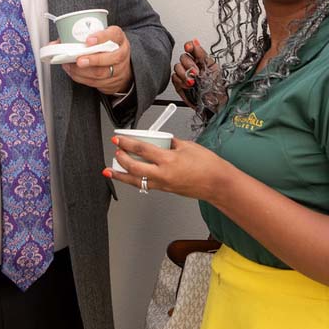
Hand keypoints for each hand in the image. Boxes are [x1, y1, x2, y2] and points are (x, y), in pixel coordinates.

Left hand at [63, 26, 132, 95]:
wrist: (119, 66)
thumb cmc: (105, 48)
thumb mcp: (98, 38)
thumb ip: (77, 37)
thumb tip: (54, 44)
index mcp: (118, 38)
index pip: (114, 34)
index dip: (101, 37)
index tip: (88, 40)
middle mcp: (121, 52)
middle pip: (111, 57)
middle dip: (93, 59)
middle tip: (79, 60)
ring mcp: (119, 68)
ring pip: (103, 72)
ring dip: (85, 71)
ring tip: (73, 67)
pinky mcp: (112, 81)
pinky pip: (97, 82)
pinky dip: (82, 78)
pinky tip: (74, 72)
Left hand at [104, 132, 226, 202]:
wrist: (218, 184)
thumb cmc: (208, 165)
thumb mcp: (187, 146)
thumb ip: (171, 143)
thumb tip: (161, 140)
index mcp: (168, 160)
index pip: (141, 149)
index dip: (127, 143)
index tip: (118, 139)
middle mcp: (163, 174)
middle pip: (134, 167)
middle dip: (121, 159)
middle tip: (115, 150)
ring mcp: (163, 184)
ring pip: (136, 181)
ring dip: (121, 176)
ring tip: (110, 171)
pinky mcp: (166, 190)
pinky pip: (145, 185)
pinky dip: (135, 181)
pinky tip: (130, 177)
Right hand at [171, 38, 213, 106]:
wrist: (214, 104)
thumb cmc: (217, 88)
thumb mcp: (213, 68)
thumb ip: (202, 55)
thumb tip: (195, 41)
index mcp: (201, 60)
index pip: (191, 48)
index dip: (189, 46)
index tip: (189, 47)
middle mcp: (192, 66)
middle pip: (183, 57)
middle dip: (189, 64)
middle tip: (196, 73)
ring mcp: (185, 75)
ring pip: (177, 67)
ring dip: (185, 74)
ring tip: (193, 81)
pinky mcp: (179, 84)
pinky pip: (174, 78)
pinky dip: (181, 81)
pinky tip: (188, 85)